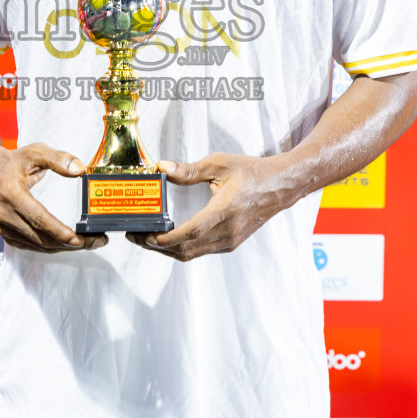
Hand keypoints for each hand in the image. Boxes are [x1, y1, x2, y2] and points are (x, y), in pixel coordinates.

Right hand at [0, 142, 107, 252]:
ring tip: (89, 242)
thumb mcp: (34, 152)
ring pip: (39, 245)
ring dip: (64, 247)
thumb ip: (58, 159)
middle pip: (42, 238)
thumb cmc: (11, 162)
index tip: (79, 239)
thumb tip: (80, 169)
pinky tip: (68, 243)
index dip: (59, 232)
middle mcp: (5, 215)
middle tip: (96, 240)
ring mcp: (4, 228)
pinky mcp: (6, 234)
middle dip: (71, 243)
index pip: (38, 219)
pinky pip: (32, 246)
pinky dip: (52, 246)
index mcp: (11, 195)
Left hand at [128, 153, 288, 261]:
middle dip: (156, 246)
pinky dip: (181, 248)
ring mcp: (230, 241)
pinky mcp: (230, 243)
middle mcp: (227, 232)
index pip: (189, 233)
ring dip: (167, 249)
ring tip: (147, 238)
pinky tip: (169, 238)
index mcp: (225, 211)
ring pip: (191, 253)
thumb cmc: (253, 172)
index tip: (143, 236)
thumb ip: (189, 170)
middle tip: (135, 236)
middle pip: (185, 249)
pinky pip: (200, 251)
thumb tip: (163, 168)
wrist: (281, 185)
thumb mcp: (219, 163)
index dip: (163, 239)